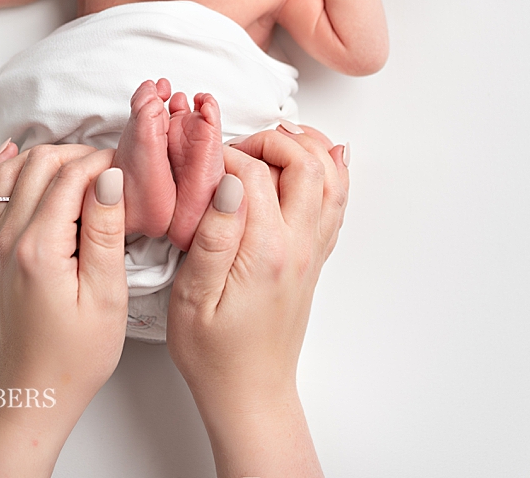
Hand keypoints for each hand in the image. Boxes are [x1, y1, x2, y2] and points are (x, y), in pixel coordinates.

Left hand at [0, 144, 127, 477]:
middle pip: (40, 162)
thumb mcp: (107, 296)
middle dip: (80, 154)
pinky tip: (16, 159)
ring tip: (83, 170)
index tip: (133, 170)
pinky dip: (0, 170)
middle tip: (114, 171)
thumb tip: (109, 178)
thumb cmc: (76, 355)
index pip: (71, 174)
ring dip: (48, 158)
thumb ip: (105, 231)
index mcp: (40, 247)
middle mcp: (10, 237)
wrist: (34, 393)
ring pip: (12, 170)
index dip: (106, 162)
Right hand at [167, 126, 348, 477]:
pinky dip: (333, 172)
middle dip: (271, 139)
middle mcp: (298, 246)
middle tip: (236, 147)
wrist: (249, 392)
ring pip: (330, 178)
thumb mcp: (192, 297)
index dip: (221, 155)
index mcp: (265, 252)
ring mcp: (312, 251)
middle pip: (305, 163)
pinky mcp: (313, 259)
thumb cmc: (213, 353)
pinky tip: (326, 157)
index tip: (197, 159)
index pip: (252, 174)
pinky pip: (336, 204)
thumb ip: (212, 236)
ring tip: (279, 136)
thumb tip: (228, 184)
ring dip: (308, 147)